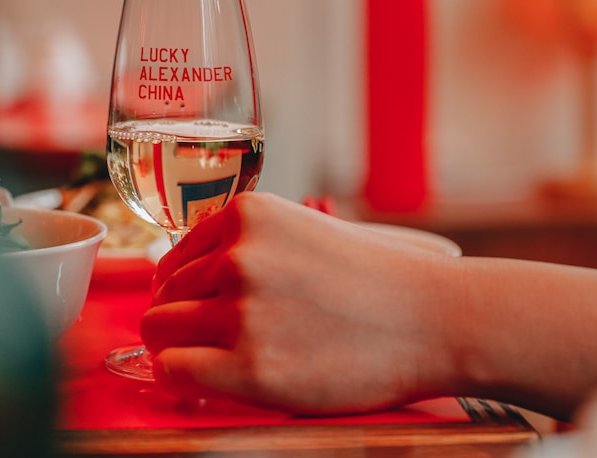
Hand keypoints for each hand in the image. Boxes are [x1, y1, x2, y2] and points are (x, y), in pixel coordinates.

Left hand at [141, 192, 462, 413]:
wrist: (437, 320)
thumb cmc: (375, 280)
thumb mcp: (303, 231)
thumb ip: (246, 245)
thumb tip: (182, 277)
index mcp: (247, 215)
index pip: (177, 255)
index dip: (183, 287)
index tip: (200, 308)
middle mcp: (237, 256)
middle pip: (163, 293)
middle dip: (181, 317)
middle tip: (214, 339)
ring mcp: (241, 310)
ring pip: (159, 330)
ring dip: (182, 347)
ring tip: (223, 359)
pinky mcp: (249, 366)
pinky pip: (172, 370)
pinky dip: (179, 378)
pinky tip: (206, 380)